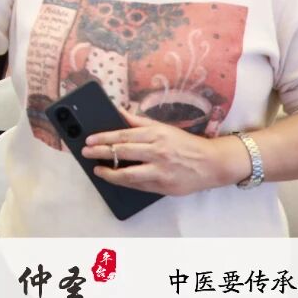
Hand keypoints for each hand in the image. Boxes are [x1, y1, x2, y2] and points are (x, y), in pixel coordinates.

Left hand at [82, 110, 231, 196]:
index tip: (89, 139)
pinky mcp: (164, 186)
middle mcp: (158, 151)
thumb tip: (117, 111)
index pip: (124, 135)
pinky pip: (138, 185)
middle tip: (86, 152)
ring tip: (97, 170)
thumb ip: (139, 121)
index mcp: (156, 134)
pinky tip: (114, 178)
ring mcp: (161, 170)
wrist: (212, 163)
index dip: (104, 137)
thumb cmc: (185, 144)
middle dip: (101, 152)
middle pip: (123, 152)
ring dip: (109, 172)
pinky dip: (123, 182)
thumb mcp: (163, 128)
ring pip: (128, 173)